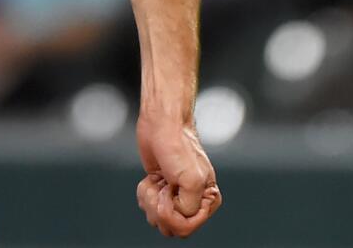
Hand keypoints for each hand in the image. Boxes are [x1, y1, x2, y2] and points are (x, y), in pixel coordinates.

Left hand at [135, 113, 221, 237]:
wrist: (161, 125)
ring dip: (150, 200)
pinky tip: (150, 180)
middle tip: (162, 187)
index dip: (172, 215)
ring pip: (157, 219)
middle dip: (159, 208)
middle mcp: (193, 201)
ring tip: (157, 181)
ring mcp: (175, 197)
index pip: (187, 227)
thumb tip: (179, 217)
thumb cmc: (178, 145)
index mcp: (208, 199)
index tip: (169, 193)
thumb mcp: (192, 180)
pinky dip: (144, 194)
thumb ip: (190, 207)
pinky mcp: (160, 191)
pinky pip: (148, 207)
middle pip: (171, 227)